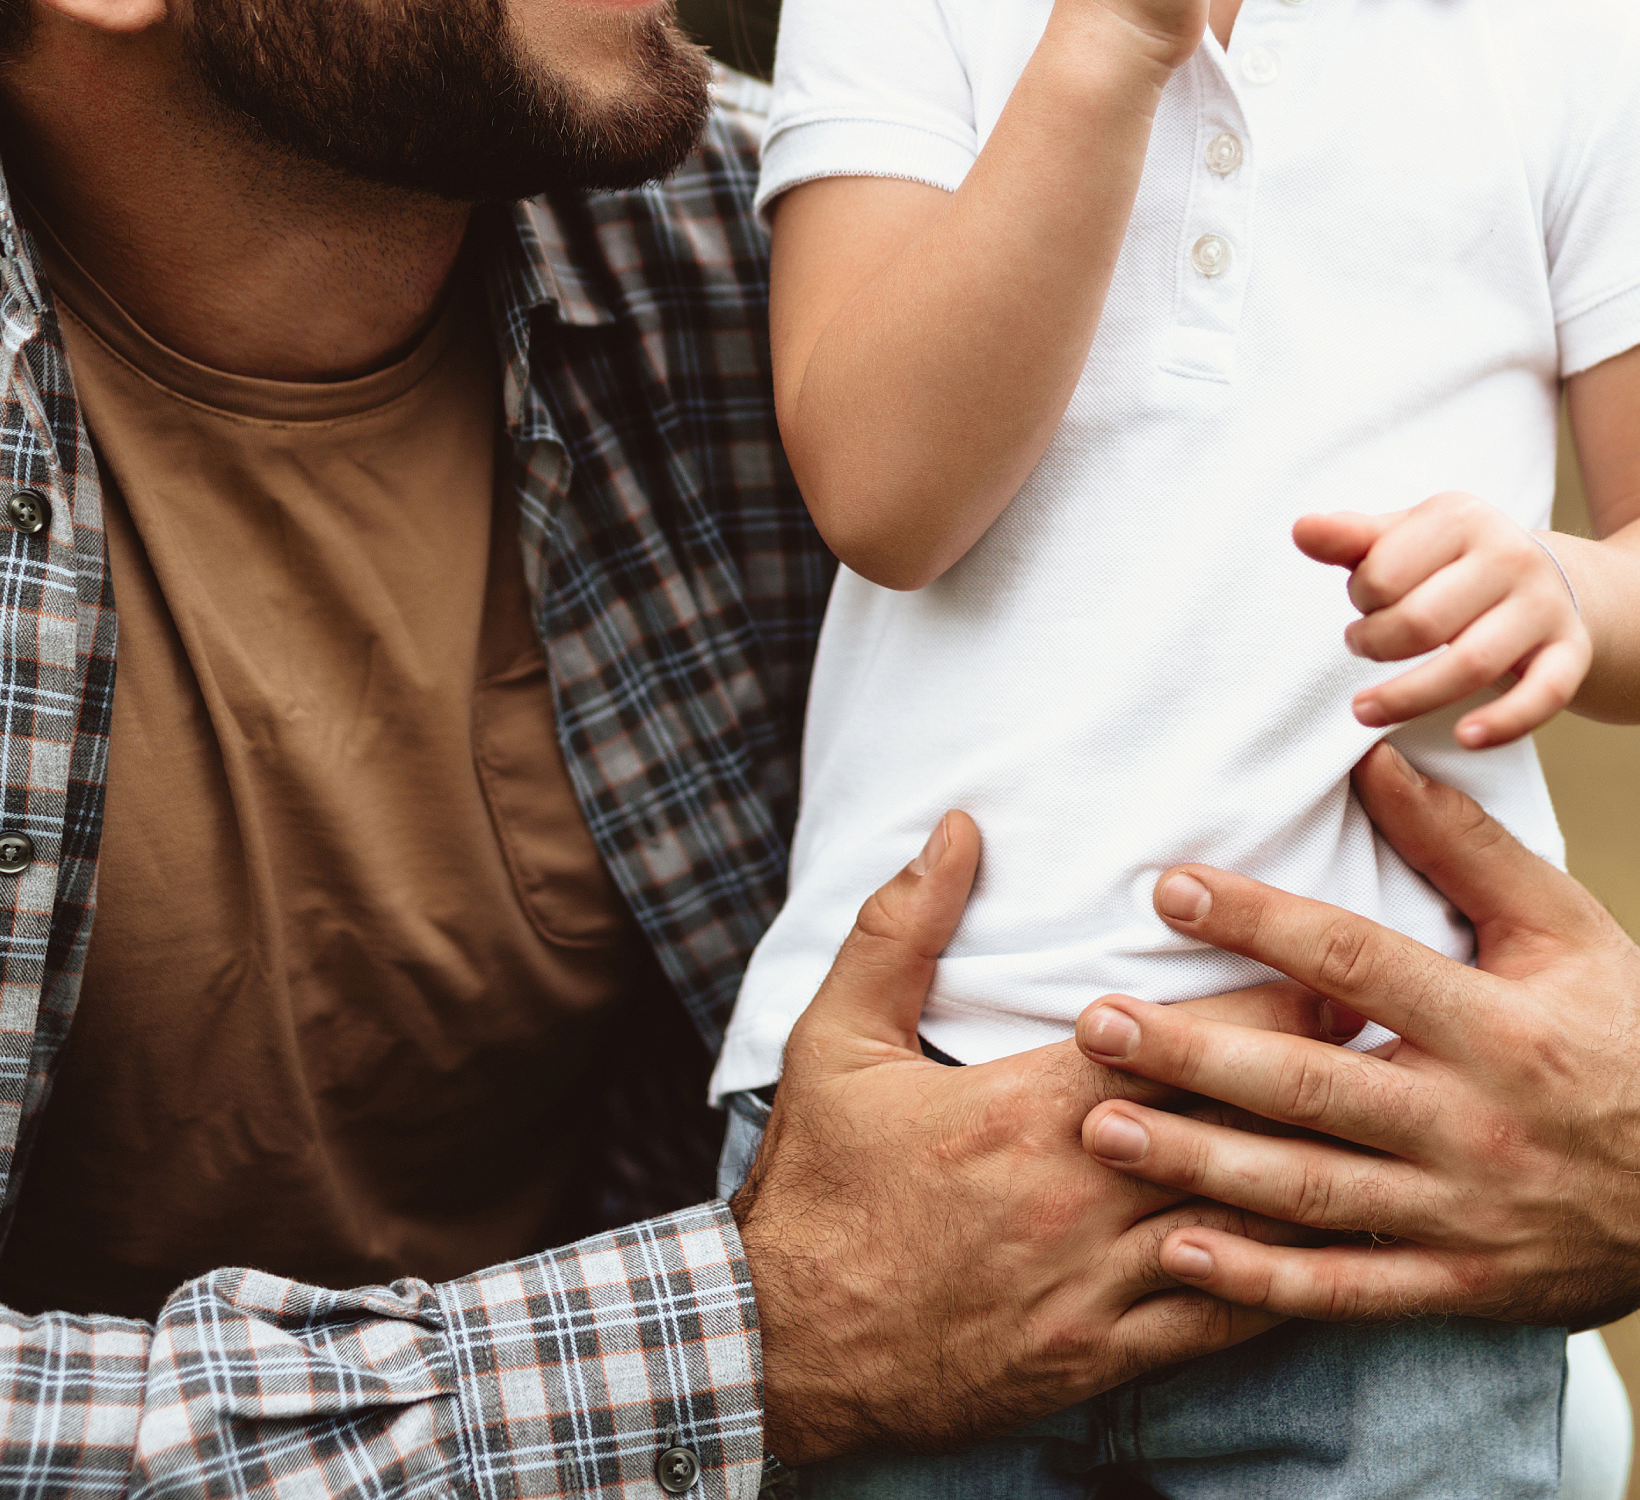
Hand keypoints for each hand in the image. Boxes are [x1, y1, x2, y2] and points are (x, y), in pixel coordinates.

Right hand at [732, 811, 1360, 1461]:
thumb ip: (901, 928)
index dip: (1275, 1006)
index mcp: (1031, 1107)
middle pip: (1242, 1131)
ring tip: (1390, 1138)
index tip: (1334, 967)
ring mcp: (1101, 1286)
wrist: (787, 1344)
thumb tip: (956, 828)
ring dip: (1322, 1181)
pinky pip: (1219, 1321)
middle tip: (1399, 1042)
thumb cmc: (819, 1185)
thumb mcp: (833, 1037)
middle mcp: (1085, 1196)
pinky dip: (1283, 1285)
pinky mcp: (1103, 1357)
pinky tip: (1328, 1258)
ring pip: (1247, 1229)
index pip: (1189, 1043)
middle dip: (1327, 1083)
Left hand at [1074, 741, 1639, 1326]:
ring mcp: (1462, 1213)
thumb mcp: (1565, 929)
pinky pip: (1348, 1288)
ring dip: (1198, 1161)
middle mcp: (1470, 1121)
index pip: (1355, 960)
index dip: (1258, 922)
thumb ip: (1465, 848)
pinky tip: (1178, 1250)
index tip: (1168, 889)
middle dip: (1193, 1055)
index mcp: (1494, 1023)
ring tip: (1101, 1127)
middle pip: (1310, 1085)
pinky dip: (1261, 1278)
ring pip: (1310, 1190)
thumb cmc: (1628, 1036)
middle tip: (1093, 1025)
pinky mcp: (1461, 1284)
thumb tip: (1375, 756)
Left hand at [1295, 493, 1591, 747]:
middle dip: (1376, 645)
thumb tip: (1301, 530)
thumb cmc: (1452, 563)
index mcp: (1461, 517)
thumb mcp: (1404, 539)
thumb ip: (1351, 539)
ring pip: (1471, 665)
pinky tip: (1464, 738)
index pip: (1385, 572)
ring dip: (1409, 696)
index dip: (1360, 599)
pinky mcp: (1570, 653)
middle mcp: (1510, 556)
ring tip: (1365, 708)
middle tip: (1360, 647)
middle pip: (1422, 622)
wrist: (1551, 581)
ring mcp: (1544, 606)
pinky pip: (1542, 695)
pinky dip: (1503, 722)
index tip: (1364, 605)